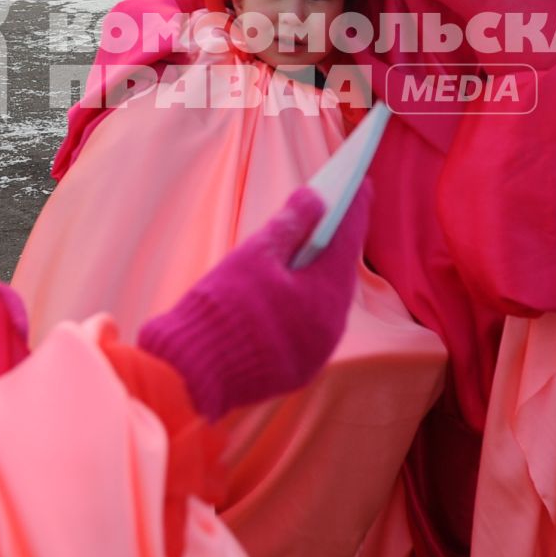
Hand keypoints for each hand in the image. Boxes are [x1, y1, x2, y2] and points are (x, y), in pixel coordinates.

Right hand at [138, 185, 368, 419]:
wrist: (194, 372)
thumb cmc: (221, 308)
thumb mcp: (253, 255)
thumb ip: (289, 223)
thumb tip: (314, 197)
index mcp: (324, 294)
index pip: (347, 240)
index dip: (354, 208)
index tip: (361, 184)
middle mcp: (330, 327)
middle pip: (341, 271)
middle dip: (342, 237)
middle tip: (344, 206)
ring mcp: (317, 351)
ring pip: (329, 300)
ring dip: (327, 269)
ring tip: (323, 240)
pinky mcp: (299, 369)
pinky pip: (314, 325)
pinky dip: (311, 299)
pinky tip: (302, 281)